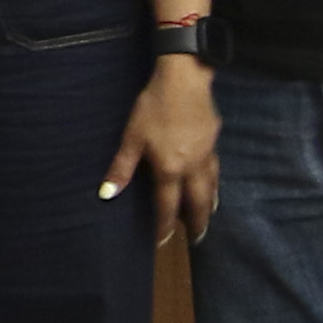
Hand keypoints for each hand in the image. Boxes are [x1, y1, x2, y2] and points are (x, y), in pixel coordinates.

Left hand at [102, 60, 220, 236]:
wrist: (184, 81)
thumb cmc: (154, 107)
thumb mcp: (132, 136)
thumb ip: (122, 167)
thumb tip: (107, 193)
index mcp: (170, 168)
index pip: (167, 205)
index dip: (165, 225)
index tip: (163, 241)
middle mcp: (192, 167)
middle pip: (197, 201)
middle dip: (197, 222)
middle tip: (197, 239)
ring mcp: (206, 154)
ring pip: (211, 187)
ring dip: (209, 204)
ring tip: (209, 215)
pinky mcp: (214, 141)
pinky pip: (215, 171)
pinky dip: (214, 183)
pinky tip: (212, 182)